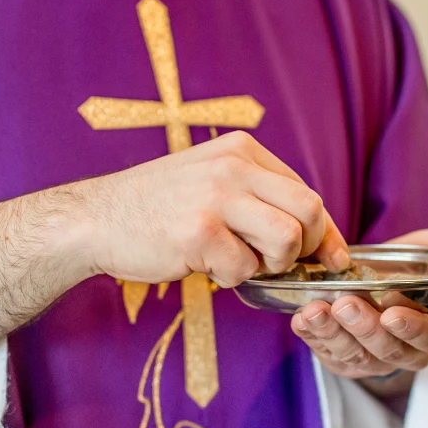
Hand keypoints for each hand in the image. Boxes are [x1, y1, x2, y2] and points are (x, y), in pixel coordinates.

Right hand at [76, 131, 349, 286]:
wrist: (95, 219)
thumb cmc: (158, 208)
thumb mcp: (212, 181)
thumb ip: (259, 197)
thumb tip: (319, 236)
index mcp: (242, 149)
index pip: (307, 191)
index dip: (326, 231)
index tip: (332, 257)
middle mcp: (234, 165)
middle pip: (310, 211)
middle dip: (308, 248)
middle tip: (281, 264)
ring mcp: (216, 196)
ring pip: (288, 240)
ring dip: (271, 265)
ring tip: (240, 262)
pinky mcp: (198, 231)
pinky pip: (244, 268)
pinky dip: (231, 278)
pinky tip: (206, 266)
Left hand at [291, 227, 427, 395]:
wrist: (383, 274)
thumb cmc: (422, 262)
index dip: (413, 328)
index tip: (392, 313)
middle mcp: (410, 351)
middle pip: (388, 349)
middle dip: (365, 328)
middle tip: (345, 303)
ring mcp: (375, 359)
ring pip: (355, 355)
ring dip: (332, 334)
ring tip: (315, 310)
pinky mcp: (346, 360)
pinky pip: (328, 355)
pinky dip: (312, 338)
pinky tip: (301, 318)